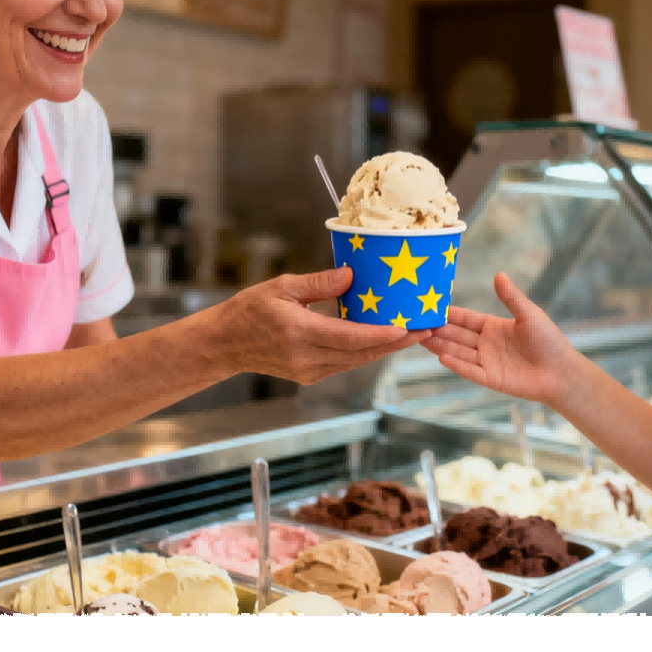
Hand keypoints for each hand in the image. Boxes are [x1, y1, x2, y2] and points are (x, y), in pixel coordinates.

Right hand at [218, 267, 425, 383]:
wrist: (226, 343)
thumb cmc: (250, 309)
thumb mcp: (282, 286)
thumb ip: (319, 283)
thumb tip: (351, 275)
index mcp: (300, 333)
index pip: (350, 338)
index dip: (382, 335)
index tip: (407, 328)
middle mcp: (307, 357)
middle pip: (361, 354)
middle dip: (396, 343)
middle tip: (425, 329)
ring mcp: (309, 371)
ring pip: (357, 361)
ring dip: (385, 349)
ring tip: (412, 333)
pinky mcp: (310, 376)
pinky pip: (345, 364)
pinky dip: (366, 352)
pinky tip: (383, 338)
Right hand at [422, 272, 581, 404]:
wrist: (560, 372)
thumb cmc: (548, 341)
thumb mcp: (529, 314)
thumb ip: (511, 297)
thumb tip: (499, 274)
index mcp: (493, 327)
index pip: (465, 318)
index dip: (449, 314)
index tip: (430, 306)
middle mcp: (486, 344)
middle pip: (457, 335)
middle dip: (438, 329)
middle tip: (415, 323)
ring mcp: (486, 362)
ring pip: (458, 352)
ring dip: (440, 346)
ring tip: (421, 338)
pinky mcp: (490, 378)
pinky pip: (469, 371)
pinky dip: (456, 365)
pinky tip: (441, 357)